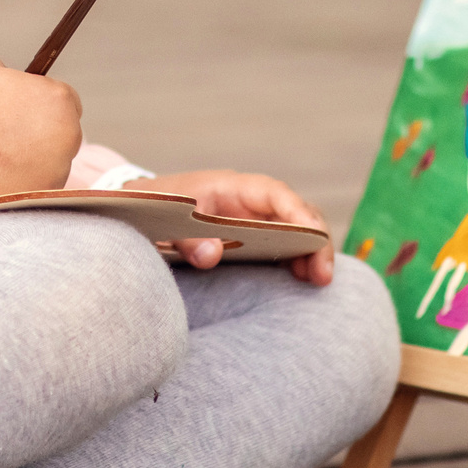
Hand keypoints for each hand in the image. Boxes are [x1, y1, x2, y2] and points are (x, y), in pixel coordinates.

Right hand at [0, 54, 82, 216]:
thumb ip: (11, 72)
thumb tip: (18, 81)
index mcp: (57, 99)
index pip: (66, 99)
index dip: (43, 104)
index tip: (25, 112)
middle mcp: (68, 136)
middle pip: (64, 132)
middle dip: (42, 131)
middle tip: (7, 135)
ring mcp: (58, 171)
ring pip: (54, 162)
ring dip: (34, 158)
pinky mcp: (42, 198)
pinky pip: (39, 186)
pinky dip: (24, 182)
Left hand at [135, 169, 335, 285]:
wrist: (144, 206)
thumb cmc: (157, 207)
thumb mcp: (163, 220)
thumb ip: (185, 238)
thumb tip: (212, 256)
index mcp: (232, 187)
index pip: (275, 194)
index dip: (298, 213)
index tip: (313, 236)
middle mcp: (251, 200)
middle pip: (298, 212)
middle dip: (316, 239)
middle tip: (322, 274)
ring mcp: (256, 218)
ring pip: (298, 228)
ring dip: (312, 252)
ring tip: (319, 280)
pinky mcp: (254, 236)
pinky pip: (286, 244)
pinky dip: (298, 259)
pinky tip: (305, 279)